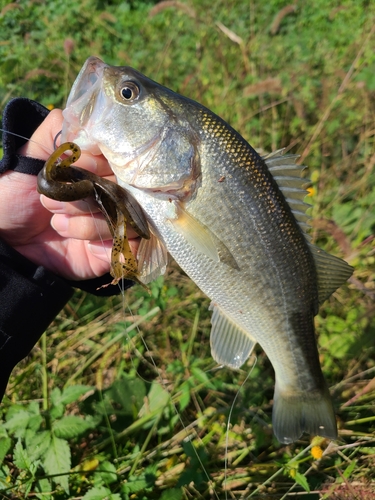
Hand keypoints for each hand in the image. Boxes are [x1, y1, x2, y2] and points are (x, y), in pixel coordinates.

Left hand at [0, 109, 139, 279]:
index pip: (119, 155)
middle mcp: (112, 190)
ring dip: (89, 220)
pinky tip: (77, 242)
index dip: (100, 160)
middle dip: (87, 193)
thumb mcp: (30, 159)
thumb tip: (81, 113)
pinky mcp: (118, 247)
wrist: (8, 246)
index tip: (80, 166)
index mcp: (97, 167)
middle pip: (125, 185)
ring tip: (57, 224)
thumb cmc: (16, 199)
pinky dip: (102, 241)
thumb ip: (55, 133)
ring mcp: (117, 220)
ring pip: (127, 214)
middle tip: (50, 202)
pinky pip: (128, 242)